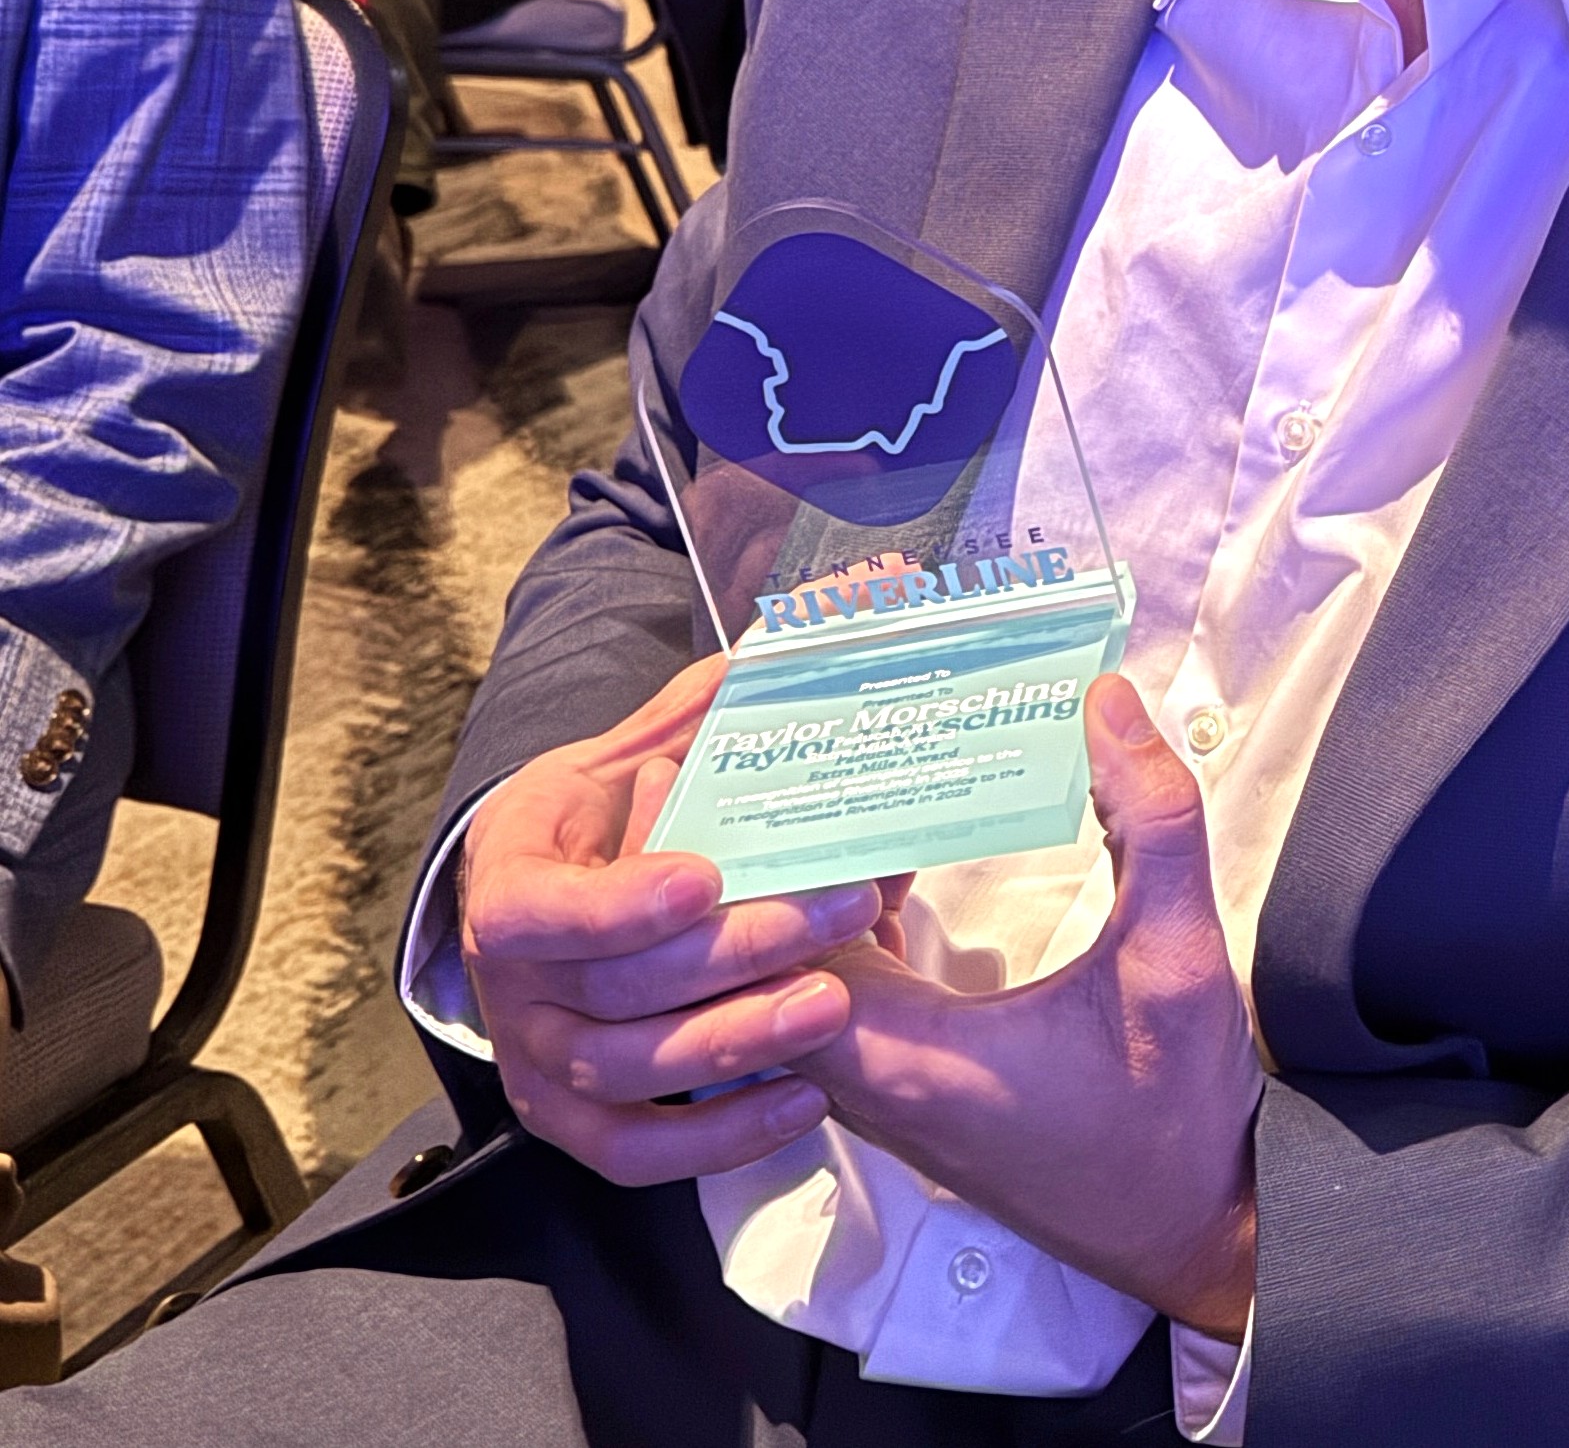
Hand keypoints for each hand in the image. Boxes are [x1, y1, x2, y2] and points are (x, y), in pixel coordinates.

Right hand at [457, 657, 883, 1184]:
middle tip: (840, 912)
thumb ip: (706, 702)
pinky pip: (635, 1150)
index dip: (623, 904)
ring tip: (834, 1006)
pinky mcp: (572, 1118)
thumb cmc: (603, 812)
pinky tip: (803, 1101)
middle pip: (620, 989)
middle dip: (738, 952)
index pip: (544, 910)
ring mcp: (537, 1058)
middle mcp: (510, 982)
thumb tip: (801, 636)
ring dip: (739, 1041)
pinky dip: (716, 1138)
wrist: (551, 890)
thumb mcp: (632, 744)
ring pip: (630, 1071)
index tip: (708, 878)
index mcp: (511, 879)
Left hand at [793, 678, 1260, 1335]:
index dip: (736, 862)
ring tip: (802, 779)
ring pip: (790, 979)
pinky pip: (838, 992)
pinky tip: (878, 853)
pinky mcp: (913, 1082)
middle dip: (742, 857)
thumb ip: (1152, 823)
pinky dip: (838, 921)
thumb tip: (1108, 702)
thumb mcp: (1179, 957)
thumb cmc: (1177, 1115)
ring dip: (791, 887)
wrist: (1197, 1231)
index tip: (739, 764)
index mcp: (904, 1058)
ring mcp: (887, 1086)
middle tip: (744, 748)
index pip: (762, 955)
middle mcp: (869, 1079)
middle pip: (752, 966)